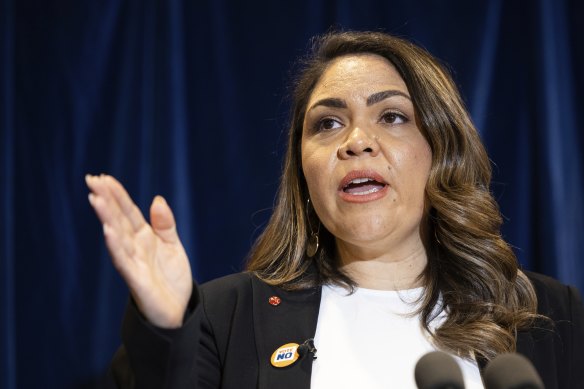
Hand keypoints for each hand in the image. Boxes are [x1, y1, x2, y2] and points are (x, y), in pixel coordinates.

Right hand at [86, 174, 192, 327]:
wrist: (178, 310)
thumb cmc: (171, 278)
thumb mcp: (172, 245)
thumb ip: (165, 224)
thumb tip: (157, 199)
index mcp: (143, 236)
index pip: (127, 211)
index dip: (117, 194)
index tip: (104, 177)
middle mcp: (134, 246)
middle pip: (118, 219)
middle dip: (106, 199)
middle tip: (91, 179)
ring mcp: (133, 262)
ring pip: (117, 235)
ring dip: (106, 217)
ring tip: (95, 198)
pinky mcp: (135, 279)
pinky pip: (123, 259)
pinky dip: (115, 244)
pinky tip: (108, 230)